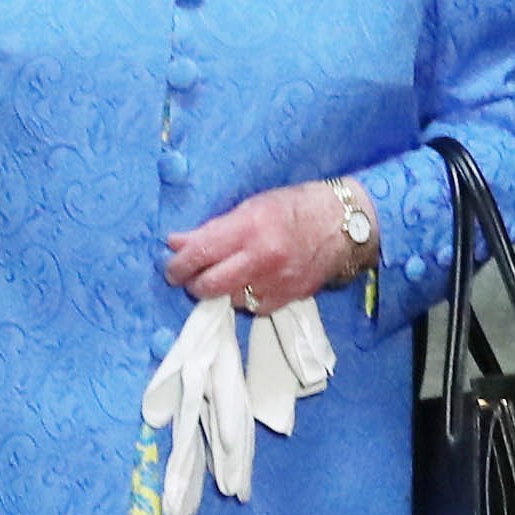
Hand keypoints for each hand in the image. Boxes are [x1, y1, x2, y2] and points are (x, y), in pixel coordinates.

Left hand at [163, 179, 365, 312]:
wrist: (342, 225)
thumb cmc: (294, 207)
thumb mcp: (251, 206)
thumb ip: (214, 228)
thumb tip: (177, 243)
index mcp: (249, 228)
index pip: (200, 253)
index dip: (178, 265)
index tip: (171, 268)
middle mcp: (261, 258)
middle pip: (209, 286)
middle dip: (193, 284)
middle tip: (189, 278)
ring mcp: (275, 283)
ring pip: (229, 300)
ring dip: (221, 291)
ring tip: (225, 276)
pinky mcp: (287, 300)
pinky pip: (252, 307)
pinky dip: (245, 298)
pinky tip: (250, 283)